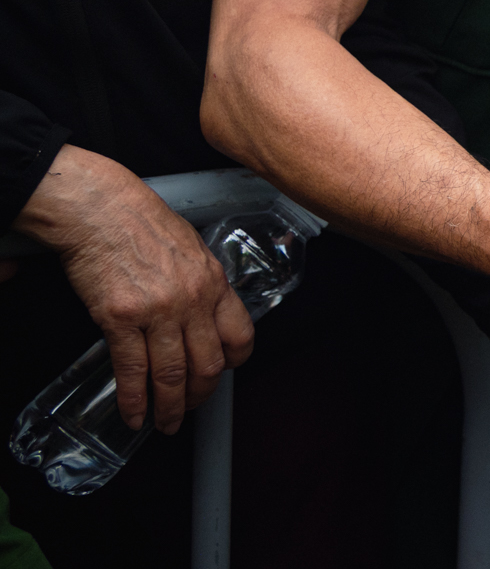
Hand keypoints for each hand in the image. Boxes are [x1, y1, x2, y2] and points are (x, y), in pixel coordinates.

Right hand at [13, 146, 254, 432]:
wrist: (103, 211)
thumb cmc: (144, 224)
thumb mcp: (192, 250)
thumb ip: (202, 285)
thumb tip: (205, 315)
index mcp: (214, 283)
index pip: (240, 335)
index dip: (234, 363)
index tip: (224, 374)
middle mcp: (192, 300)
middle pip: (208, 364)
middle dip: (201, 396)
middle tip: (191, 409)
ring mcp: (158, 312)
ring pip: (172, 375)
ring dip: (170, 407)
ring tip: (165, 423)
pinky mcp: (120, 319)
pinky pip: (132, 370)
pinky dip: (134, 399)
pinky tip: (134, 414)